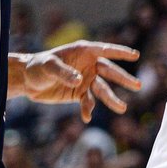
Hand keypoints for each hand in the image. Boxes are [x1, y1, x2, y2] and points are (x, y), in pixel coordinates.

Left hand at [9, 42, 140, 120]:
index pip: (105, 51)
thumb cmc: (37, 66)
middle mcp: (88, 65)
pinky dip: (88, 109)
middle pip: (109, 72)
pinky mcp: (78, 94)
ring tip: (122, 108)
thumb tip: (79, 80)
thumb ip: (63, 72)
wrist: (28, 81)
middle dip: (123, 78)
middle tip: (138, 86)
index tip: (136, 55)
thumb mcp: (48, 66)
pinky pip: (88, 102)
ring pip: (102, 90)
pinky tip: (86, 117)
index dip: (120, 52)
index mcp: (83, 51)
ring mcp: (85, 80)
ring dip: (111, 99)